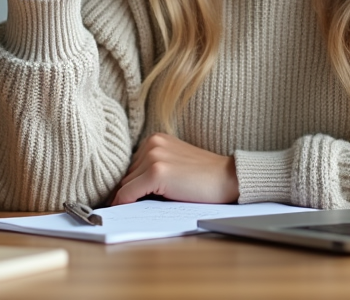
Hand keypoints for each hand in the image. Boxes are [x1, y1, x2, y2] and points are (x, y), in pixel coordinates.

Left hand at [111, 133, 239, 204]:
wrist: (227, 178)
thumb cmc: (203, 176)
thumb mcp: (174, 163)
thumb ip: (152, 169)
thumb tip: (125, 191)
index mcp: (156, 139)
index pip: (131, 167)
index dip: (128, 185)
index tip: (121, 200)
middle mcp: (152, 144)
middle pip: (126, 175)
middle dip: (129, 193)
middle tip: (130, 208)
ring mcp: (154, 157)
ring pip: (126, 185)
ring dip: (130, 199)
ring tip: (137, 211)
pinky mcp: (157, 172)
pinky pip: (129, 193)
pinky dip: (124, 203)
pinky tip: (127, 210)